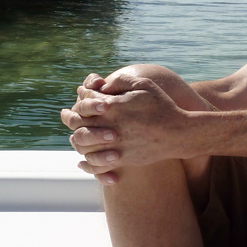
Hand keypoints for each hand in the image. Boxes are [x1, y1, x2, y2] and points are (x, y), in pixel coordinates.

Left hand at [61, 72, 193, 179]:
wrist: (179, 133)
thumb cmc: (162, 106)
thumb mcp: (144, 85)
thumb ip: (121, 80)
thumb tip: (102, 87)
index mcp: (113, 106)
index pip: (86, 99)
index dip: (83, 95)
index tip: (84, 94)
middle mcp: (110, 126)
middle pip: (77, 121)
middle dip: (71, 116)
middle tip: (68, 115)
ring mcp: (114, 144)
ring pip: (82, 144)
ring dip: (77, 139)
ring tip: (77, 136)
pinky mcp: (121, 159)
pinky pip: (96, 165)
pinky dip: (87, 164)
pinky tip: (82, 161)